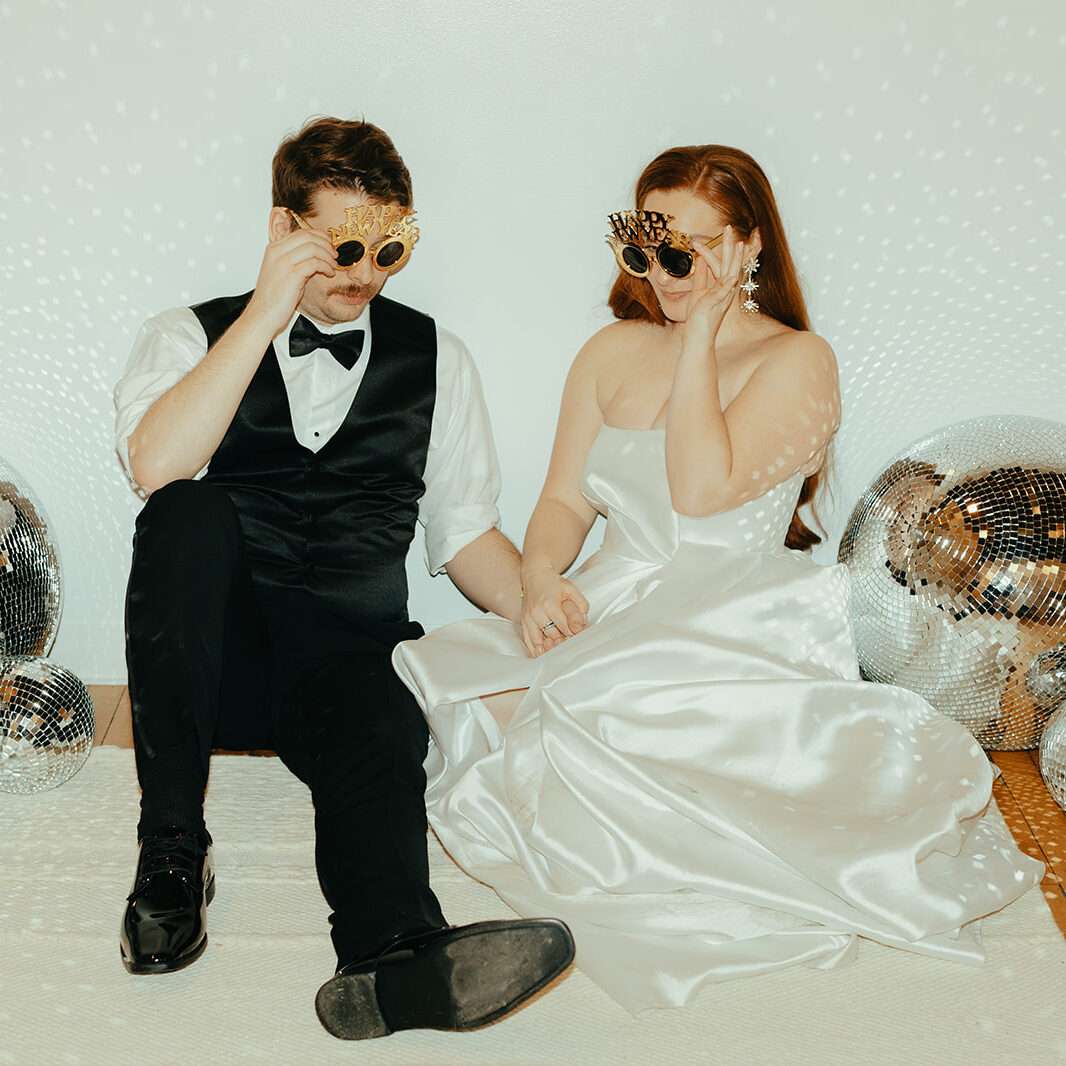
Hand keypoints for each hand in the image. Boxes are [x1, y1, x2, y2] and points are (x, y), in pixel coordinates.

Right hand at [243, 223, 337, 337]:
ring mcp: (283, 262)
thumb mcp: (282, 271)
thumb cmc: (274, 297)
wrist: (263, 314)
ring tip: (333, 265)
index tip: (329, 244)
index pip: (301, 233)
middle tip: (334, 254)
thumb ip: (295, 259)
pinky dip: (326, 267)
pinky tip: (329, 274)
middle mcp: (277, 252)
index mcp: (274, 248)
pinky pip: (315, 263)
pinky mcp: (292, 275)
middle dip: (326, 244)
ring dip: (328, 256)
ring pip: (313, 248)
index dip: (319, 236)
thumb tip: (316, 254)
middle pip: (308, 237)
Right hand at [520, 568, 589, 657]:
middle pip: (552, 635)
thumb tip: (584, 622)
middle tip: (571, 648)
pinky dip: (534, 649)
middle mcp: (537, 613)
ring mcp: (528, 618)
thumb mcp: (571, 589)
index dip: (573, 635)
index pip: (564, 626)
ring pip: (538, 641)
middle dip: (562, 643)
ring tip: (558, 655)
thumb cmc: (553, 583)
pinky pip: (527, 640)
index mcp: (550, 604)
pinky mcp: (523, 621)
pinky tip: (541, 655)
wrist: (534, 575)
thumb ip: (581, 604)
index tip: (579, 640)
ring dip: (549, 649)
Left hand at [683, 225, 749, 344]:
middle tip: (729, 227)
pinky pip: (724, 291)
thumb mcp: (697, 292)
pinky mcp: (716, 304)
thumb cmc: (698, 318)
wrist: (698, 339)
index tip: (719, 235)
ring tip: (738, 243)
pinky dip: (728, 282)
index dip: (720, 250)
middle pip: (730, 263)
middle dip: (730, 245)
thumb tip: (700, 260)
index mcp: (721, 287)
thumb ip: (701, 277)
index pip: (723, 264)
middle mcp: (725, 290)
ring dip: (733, 258)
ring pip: (731, 273)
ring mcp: (723, 297)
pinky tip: (732, 275)